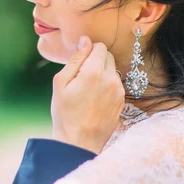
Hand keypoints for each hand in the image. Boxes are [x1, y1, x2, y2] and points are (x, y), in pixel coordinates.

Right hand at [51, 37, 124, 153]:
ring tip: (87, 90)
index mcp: (94, 72)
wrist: (79, 142)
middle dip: (96, 60)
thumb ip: (75, 59)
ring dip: (102, 73)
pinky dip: (106, 86)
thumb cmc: (65, 113)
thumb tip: (85, 41)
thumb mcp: (61, 83)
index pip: (99, 46)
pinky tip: (94, 99)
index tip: (79, 61)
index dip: (88, 50)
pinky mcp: (122, 101)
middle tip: (81, 76)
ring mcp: (119, 91)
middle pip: (108, 56)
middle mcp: (111, 79)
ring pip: (112, 70)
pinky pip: (115, 84)